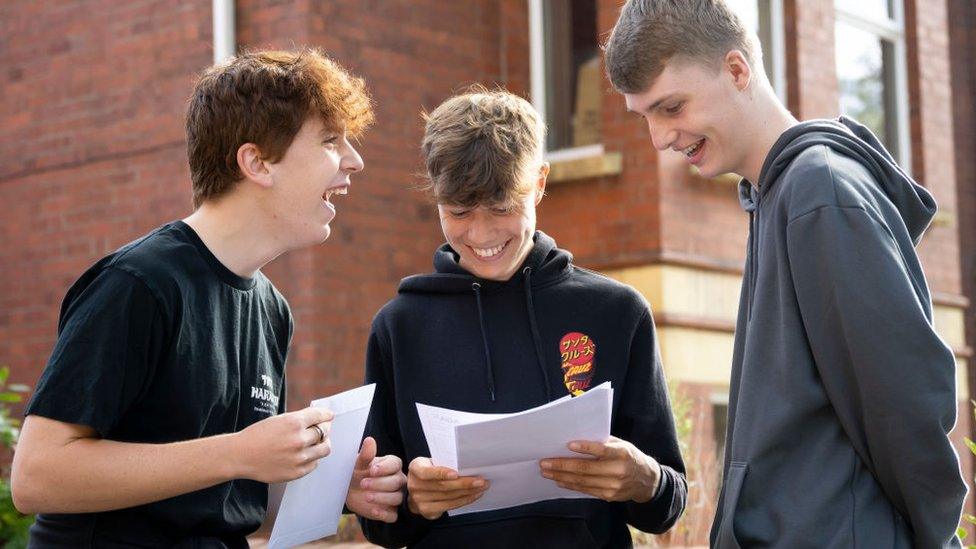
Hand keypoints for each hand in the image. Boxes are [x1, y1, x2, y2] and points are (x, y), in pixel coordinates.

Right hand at [231, 407, 333, 482]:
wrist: (240, 455)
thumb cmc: (258, 435)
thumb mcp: (278, 420)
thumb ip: (299, 419)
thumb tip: (320, 418)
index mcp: (294, 423)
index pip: (320, 416)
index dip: (326, 415)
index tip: (329, 416)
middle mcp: (299, 440)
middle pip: (325, 432)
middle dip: (324, 429)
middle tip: (322, 429)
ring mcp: (299, 458)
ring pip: (324, 449)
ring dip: (322, 444)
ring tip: (315, 443)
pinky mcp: (297, 472)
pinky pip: (314, 464)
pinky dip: (312, 458)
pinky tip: (303, 455)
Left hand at [345, 437, 405, 522]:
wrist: (348, 490)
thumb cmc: (356, 473)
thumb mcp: (358, 464)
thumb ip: (366, 454)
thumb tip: (370, 440)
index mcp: (392, 465)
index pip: (396, 464)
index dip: (385, 468)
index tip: (371, 470)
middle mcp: (398, 479)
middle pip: (397, 482)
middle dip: (380, 483)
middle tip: (363, 484)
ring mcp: (395, 496)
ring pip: (397, 498)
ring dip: (382, 498)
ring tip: (367, 497)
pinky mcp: (390, 511)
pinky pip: (393, 515)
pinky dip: (384, 513)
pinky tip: (373, 510)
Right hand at [406, 457, 487, 519]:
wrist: (416, 490)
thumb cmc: (429, 472)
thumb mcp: (430, 463)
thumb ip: (443, 463)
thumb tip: (468, 464)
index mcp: (416, 468)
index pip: (427, 472)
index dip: (441, 473)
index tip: (456, 474)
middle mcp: (415, 485)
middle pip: (442, 486)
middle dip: (464, 483)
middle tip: (481, 480)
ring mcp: (420, 500)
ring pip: (449, 497)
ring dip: (468, 492)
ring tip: (482, 487)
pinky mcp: (428, 510)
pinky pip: (450, 505)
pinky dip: (464, 500)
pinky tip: (474, 495)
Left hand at [539, 436, 660, 502]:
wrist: (646, 480)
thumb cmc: (629, 456)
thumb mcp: (621, 444)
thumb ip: (602, 441)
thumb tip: (575, 439)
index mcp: (622, 454)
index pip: (602, 450)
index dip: (585, 447)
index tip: (568, 444)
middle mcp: (618, 471)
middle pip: (586, 469)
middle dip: (562, 465)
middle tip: (545, 462)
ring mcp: (613, 486)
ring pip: (582, 482)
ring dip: (561, 477)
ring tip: (546, 472)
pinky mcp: (608, 496)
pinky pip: (585, 490)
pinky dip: (570, 485)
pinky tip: (559, 481)